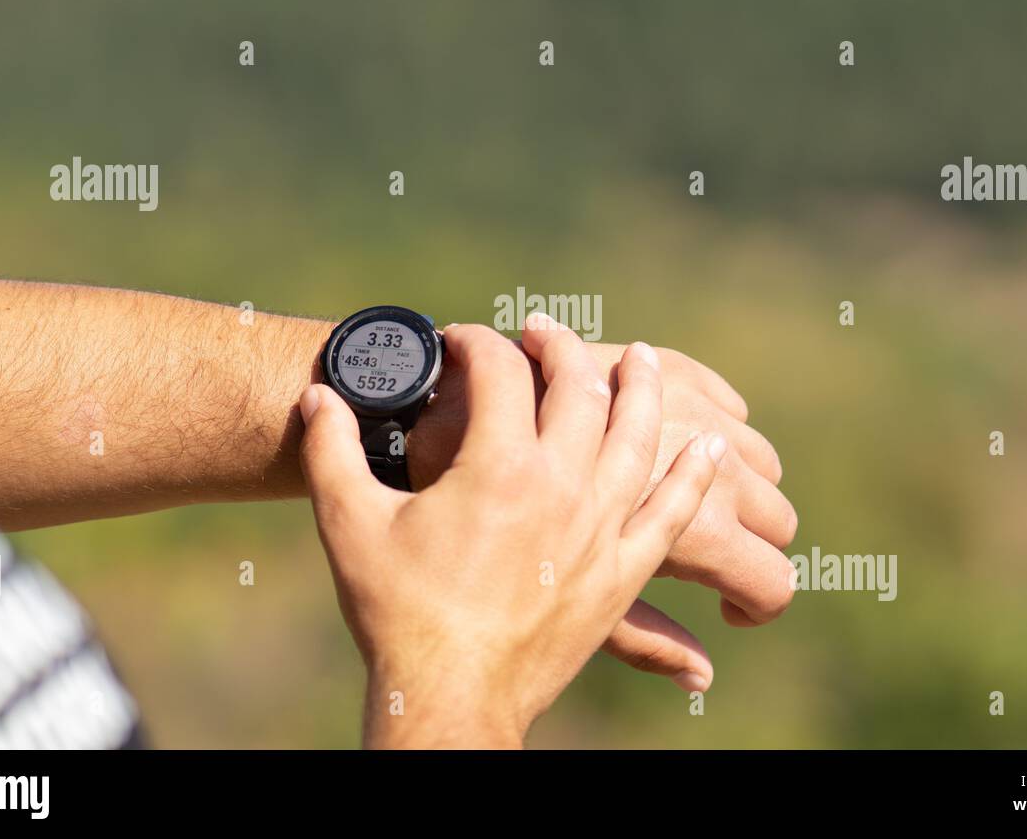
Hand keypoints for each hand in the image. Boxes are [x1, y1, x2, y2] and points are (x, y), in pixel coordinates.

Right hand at [298, 320, 724, 747]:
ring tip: (642, 357)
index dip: (476, 343)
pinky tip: (712, 445)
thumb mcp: (349, 522)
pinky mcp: (621, 572)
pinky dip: (695, 474)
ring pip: (638, 437)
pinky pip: (674, 512)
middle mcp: (562, 487)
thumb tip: (315, 394)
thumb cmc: (397, 610)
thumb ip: (329, 449)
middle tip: (542, 331)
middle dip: (559, 347)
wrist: (450, 695)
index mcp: (499, 467)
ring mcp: (600, 529)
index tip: (459, 342)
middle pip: (580, 388)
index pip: (499, 371)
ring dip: (641, 388)